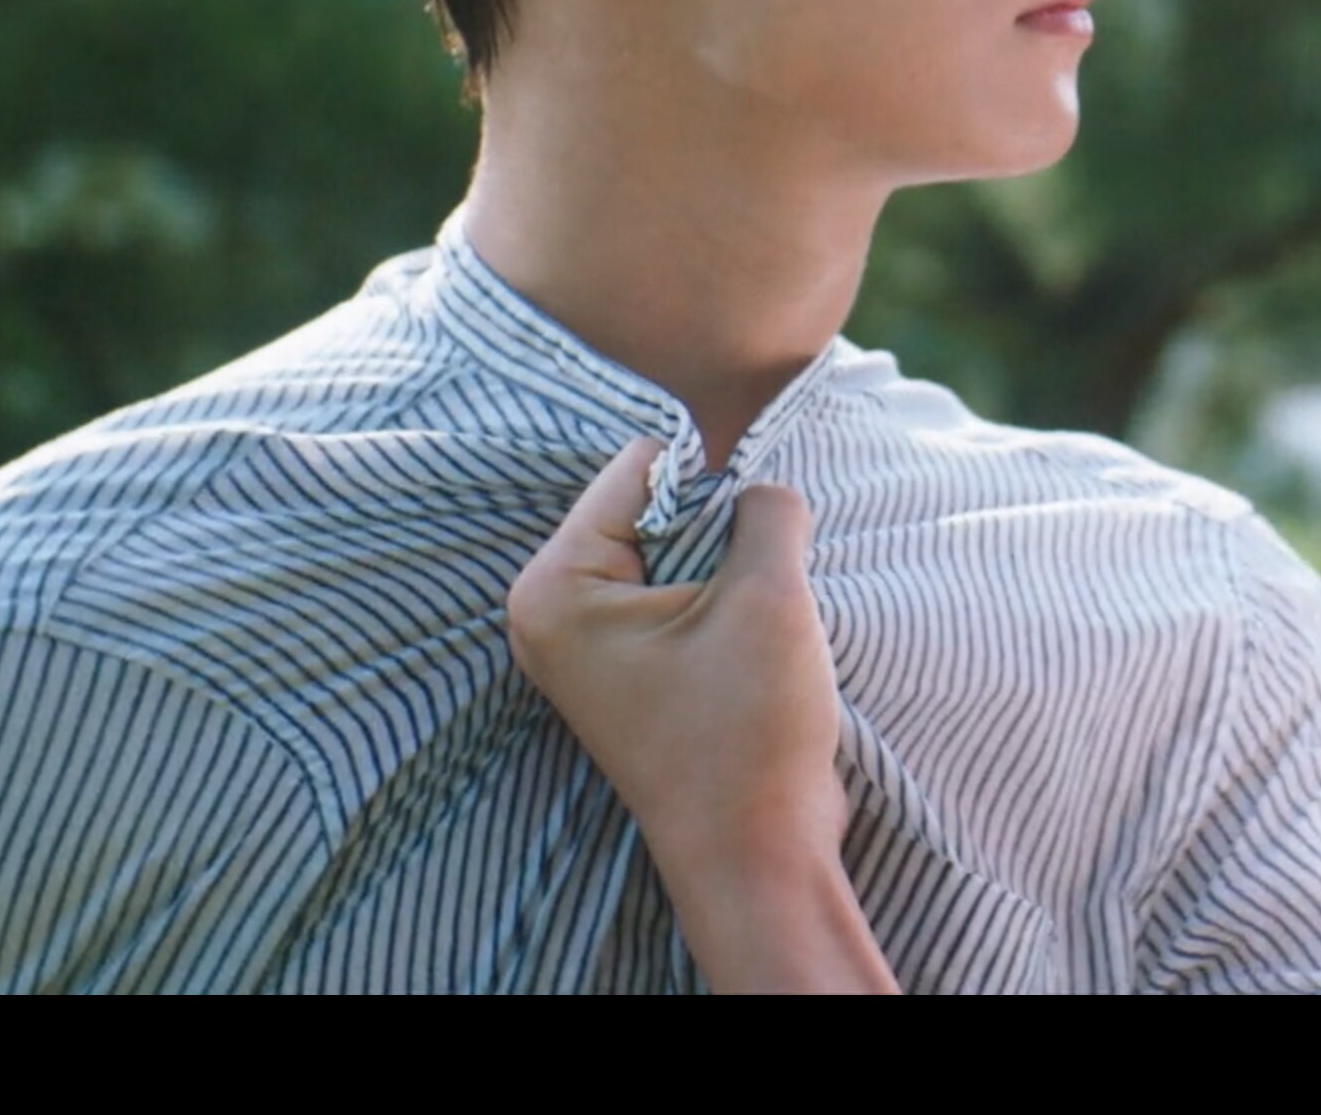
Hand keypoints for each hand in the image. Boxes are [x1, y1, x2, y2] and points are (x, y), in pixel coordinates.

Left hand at [507, 438, 892, 992]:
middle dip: (719, 537)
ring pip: (679, 552)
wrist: (756, 854)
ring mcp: (587, 646)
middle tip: (744, 606)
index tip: (743, 562)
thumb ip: (768, 509)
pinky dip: (726, 608)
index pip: (643, 466)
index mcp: (554, 588)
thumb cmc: (747, 732)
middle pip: (654, 507)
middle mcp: (552, 612)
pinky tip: (745, 657)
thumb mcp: (769, 596)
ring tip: (744, 639)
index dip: (714, 491)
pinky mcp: (629, 670)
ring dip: (730, 576)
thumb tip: (765, 487)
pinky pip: (683, 595)